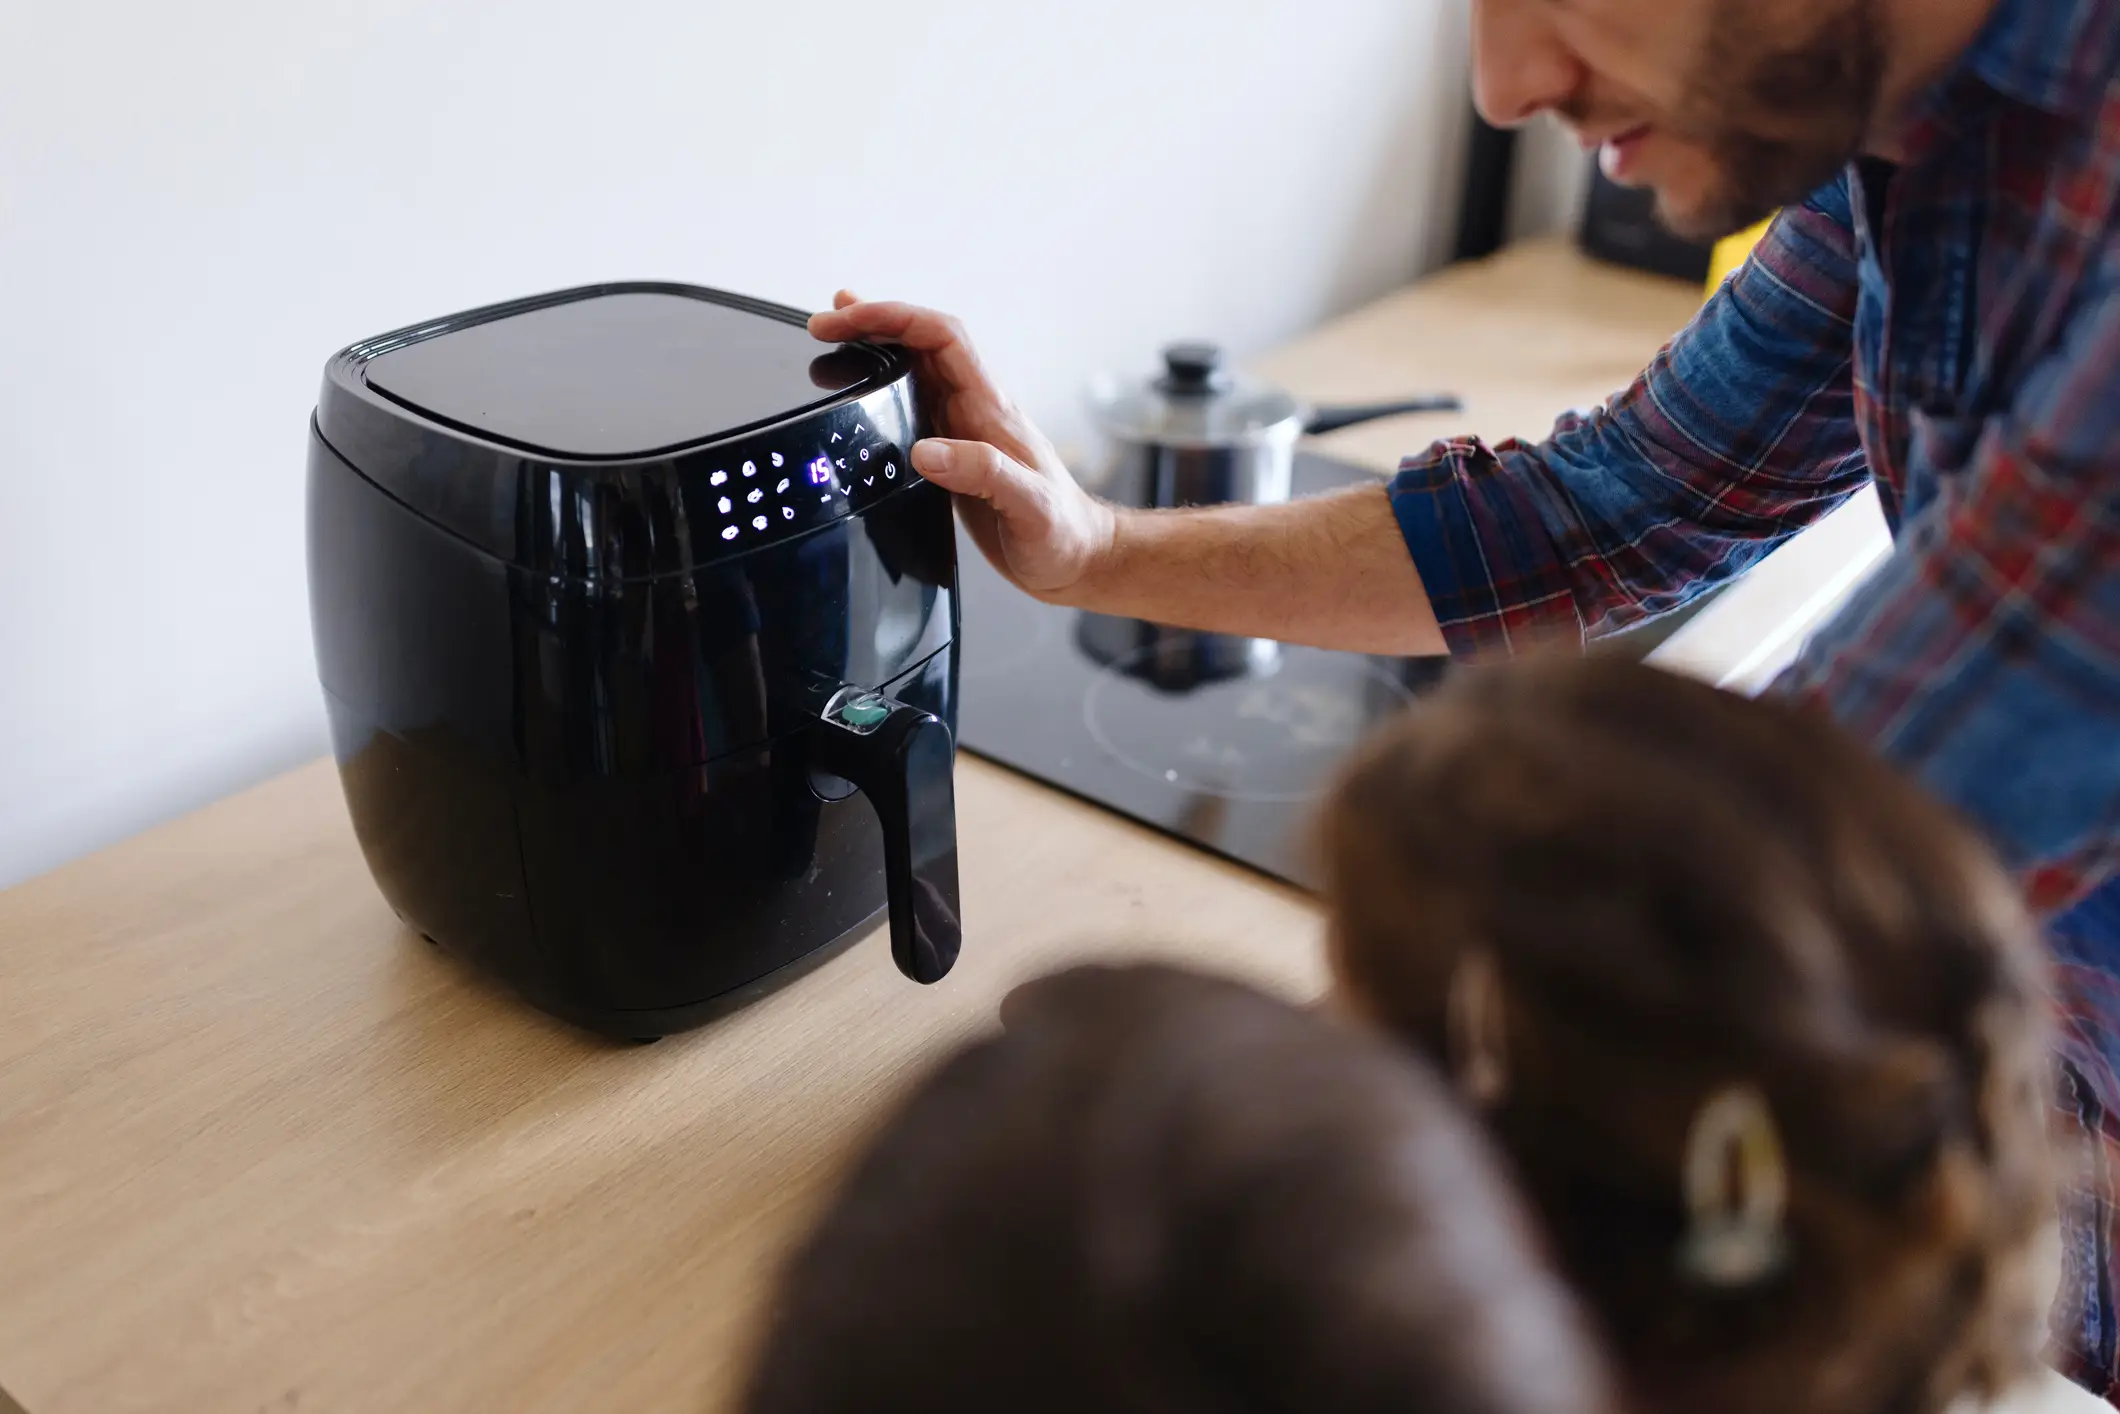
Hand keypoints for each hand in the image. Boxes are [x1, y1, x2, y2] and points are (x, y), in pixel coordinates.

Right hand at [808, 292, 1114, 600]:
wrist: (1078, 560)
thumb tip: (926, 451)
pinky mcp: (956, 456)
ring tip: (835, 337)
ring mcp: (965, 431)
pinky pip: (914, 407)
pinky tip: (864, 395)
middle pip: (923, 342)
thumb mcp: (1029, 506)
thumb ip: (982, 473)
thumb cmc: (1062, 534)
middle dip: (873, 322)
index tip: (851, 318)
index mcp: (992, 411)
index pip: (943, 338)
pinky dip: (882, 389)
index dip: (896, 318)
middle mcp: (977, 411)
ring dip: (875, 348)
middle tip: (826, 322)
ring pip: (916, 370)